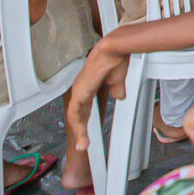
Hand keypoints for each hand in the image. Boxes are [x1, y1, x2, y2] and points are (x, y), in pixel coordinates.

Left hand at [64, 44, 130, 160]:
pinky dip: (78, 126)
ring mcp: (79, 91)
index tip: (88, 132)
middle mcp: (81, 89)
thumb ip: (116, 89)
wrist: (114, 50)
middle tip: (83, 144)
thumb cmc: (115, 59)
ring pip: (75, 116)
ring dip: (79, 131)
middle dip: (81, 131)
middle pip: (78, 114)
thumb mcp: (117, 80)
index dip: (85, 121)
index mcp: (88, 86)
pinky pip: (75, 114)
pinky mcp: (80, 93)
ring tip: (83, 144)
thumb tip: (118, 95)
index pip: (84, 108)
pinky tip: (82, 134)